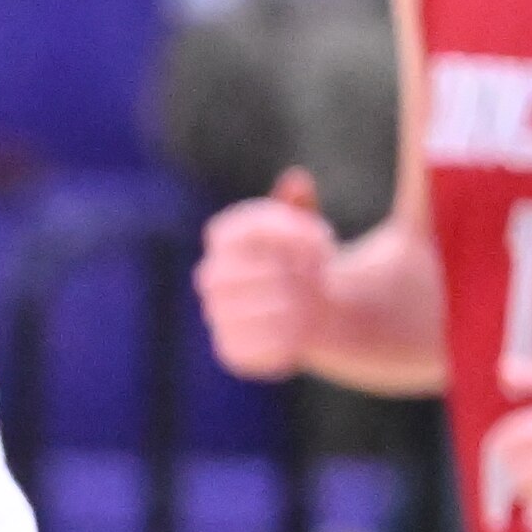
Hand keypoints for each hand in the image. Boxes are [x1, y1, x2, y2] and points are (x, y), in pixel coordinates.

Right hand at [196, 171, 337, 382]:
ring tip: (312, 307)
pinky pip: (245, 349)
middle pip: (223, 274)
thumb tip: (295, 180)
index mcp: (224, 242)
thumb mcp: (307, 230)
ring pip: (232, 312)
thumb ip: (299, 207)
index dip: (275, 232)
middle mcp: (211, 278)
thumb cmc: (306, 262)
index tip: (320, 237)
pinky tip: (303, 336)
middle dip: (274, 275)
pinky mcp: (231, 351)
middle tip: (317, 277)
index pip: (227, 232)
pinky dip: (276, 344)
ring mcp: (218, 316)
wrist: (312, 310)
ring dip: (279, 308)